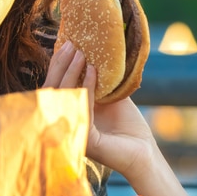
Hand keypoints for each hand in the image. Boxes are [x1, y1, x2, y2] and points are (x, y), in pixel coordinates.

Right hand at [44, 40, 158, 181]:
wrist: (143, 152)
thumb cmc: (128, 127)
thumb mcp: (110, 96)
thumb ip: (99, 80)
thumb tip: (94, 52)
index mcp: (69, 113)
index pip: (56, 86)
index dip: (58, 65)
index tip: (67, 43)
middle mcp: (65, 123)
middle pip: (53, 90)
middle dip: (60, 65)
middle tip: (70, 44)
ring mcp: (72, 131)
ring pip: (63, 97)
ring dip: (71, 72)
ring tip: (80, 53)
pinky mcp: (85, 138)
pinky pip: (81, 107)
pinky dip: (86, 86)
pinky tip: (92, 71)